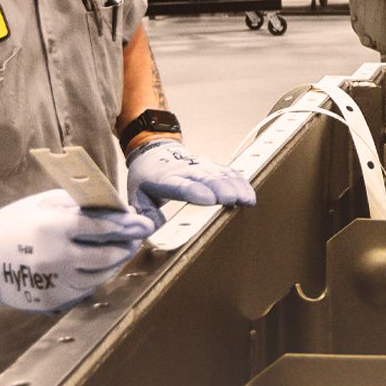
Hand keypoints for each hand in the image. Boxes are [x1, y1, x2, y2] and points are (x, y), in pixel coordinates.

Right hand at [0, 189, 154, 311]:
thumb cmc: (18, 225)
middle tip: (137, 240)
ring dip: (115, 263)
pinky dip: (97, 277)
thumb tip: (119, 211)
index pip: (102, 227)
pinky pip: (85, 289)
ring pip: (99, 275)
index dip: (127, 225)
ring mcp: (54, 281)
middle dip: (127, 246)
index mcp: (54, 228)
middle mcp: (56, 256)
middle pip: (106, 255)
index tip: (142, 224)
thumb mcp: (47, 203)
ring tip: (123, 252)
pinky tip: (103, 268)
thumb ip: (83, 206)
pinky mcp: (52, 299)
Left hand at [126, 139, 255, 208]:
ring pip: (221, 174)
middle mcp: (186, 170)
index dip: (195, 191)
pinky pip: (229, 173)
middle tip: (232, 200)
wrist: (154, 152)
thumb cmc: (146, 178)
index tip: (209, 200)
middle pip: (206, 179)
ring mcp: (201, 166)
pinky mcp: (213, 167)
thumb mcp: (137, 197)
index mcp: (164, 179)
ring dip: (235, 186)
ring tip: (246, 200)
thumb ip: (146, 216)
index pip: (180, 185)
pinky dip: (240, 182)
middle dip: (220, 189)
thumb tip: (155, 233)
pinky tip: (248, 194)